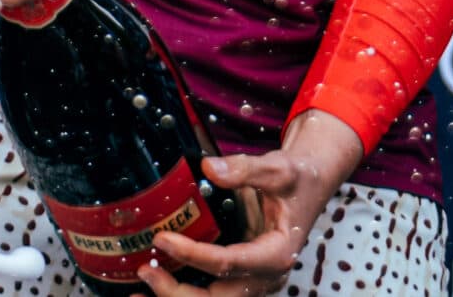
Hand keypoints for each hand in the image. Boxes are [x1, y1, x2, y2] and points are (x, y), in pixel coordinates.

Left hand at [138, 111, 364, 296]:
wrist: (308, 184)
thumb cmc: (297, 179)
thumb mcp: (277, 169)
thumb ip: (244, 169)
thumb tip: (209, 168)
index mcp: (278, 253)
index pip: (230, 263)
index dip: (194, 255)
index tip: (164, 240)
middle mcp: (266, 275)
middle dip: (181, 292)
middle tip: (147, 272)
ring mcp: (254, 279)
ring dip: (179, 295)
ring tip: (144, 283)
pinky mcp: (242, 275)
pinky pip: (213, 290)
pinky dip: (185, 290)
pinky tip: (159, 283)